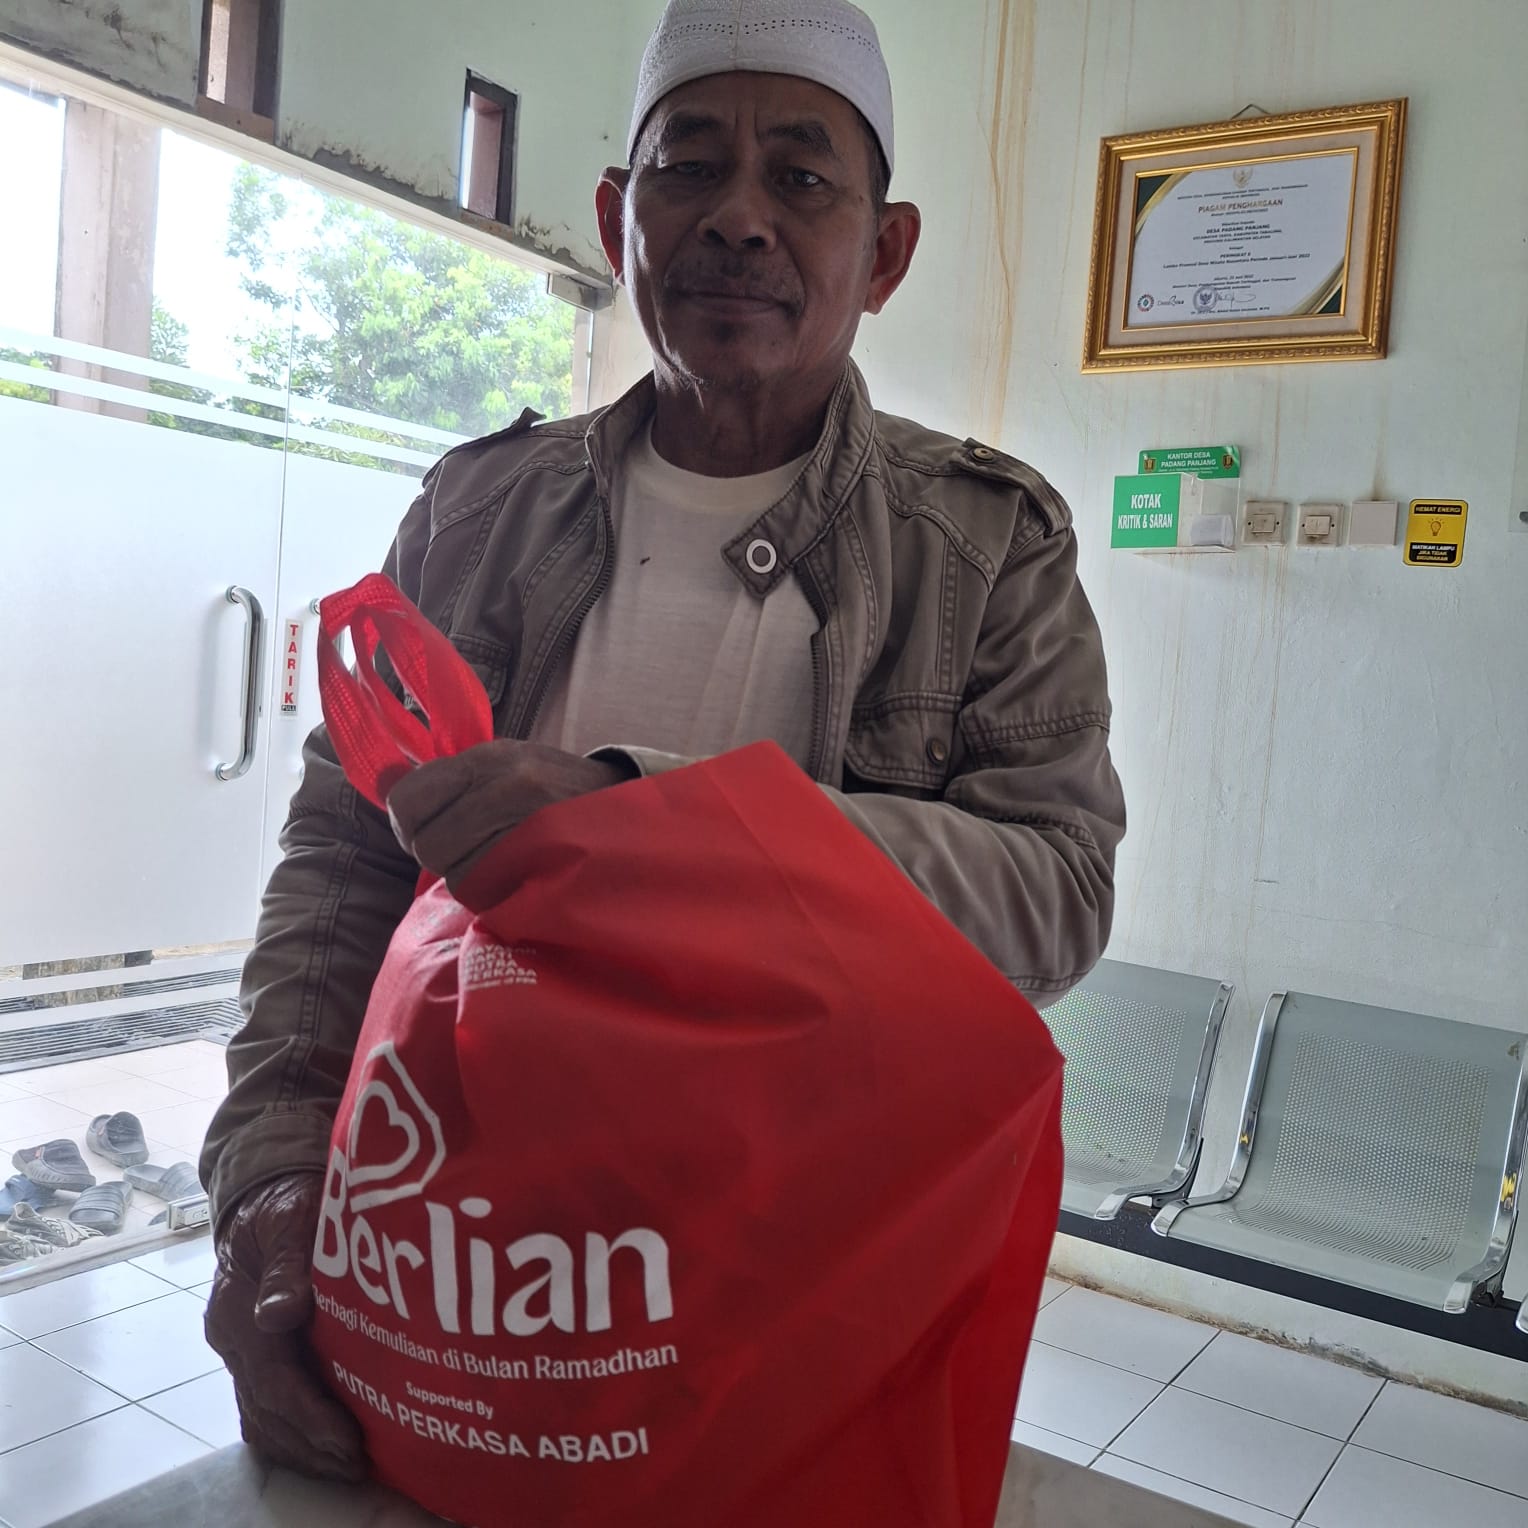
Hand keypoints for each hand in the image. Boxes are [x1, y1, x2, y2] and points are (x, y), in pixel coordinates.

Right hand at [204, 1173, 366, 1482]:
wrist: (266, 1195)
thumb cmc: (286, 1202)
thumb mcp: (290, 1216)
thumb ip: (288, 1262)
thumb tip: (279, 1314)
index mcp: (235, 1309)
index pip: (271, 1379)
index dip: (309, 1416)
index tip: (347, 1441)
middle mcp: (233, 1339)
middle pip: (266, 1411)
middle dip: (311, 1444)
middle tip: (359, 1464)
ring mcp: (241, 1352)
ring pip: (263, 1419)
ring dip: (303, 1449)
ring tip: (350, 1466)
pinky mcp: (255, 1357)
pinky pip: (266, 1410)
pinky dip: (295, 1436)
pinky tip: (329, 1448)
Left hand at [386, 740, 630, 883]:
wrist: (627, 806)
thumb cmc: (555, 791)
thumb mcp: (503, 767)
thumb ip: (446, 781)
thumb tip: (380, 781)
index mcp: (487, 757)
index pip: (408, 799)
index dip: (408, 826)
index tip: (427, 832)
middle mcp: (507, 781)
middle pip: (429, 844)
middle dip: (441, 857)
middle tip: (470, 852)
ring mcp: (530, 819)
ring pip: (458, 873)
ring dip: (472, 877)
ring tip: (501, 862)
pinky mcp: (550, 855)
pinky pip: (493, 888)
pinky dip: (497, 890)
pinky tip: (518, 875)